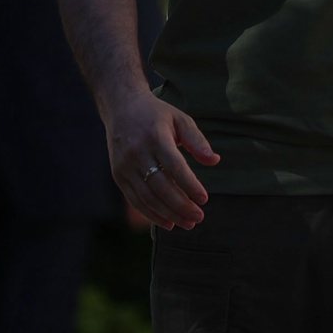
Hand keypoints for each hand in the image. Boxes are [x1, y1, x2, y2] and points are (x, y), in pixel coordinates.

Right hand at [103, 90, 219, 229]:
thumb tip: (215, 161)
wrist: (122, 108)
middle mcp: (137, 153)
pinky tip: (168, 222)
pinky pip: (135, 199)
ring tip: (187, 223)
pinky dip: (151, 213)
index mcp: (155, 137)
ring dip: (167, 214)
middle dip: (180, 205)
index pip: (174, 166)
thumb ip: (197, 140)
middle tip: (198, 217)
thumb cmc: (157, 115)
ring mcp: (124, 166)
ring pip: (146, 197)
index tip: (204, 199)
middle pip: (160, 186)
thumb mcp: (180, 119)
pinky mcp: (118, 175)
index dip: (189, 185)